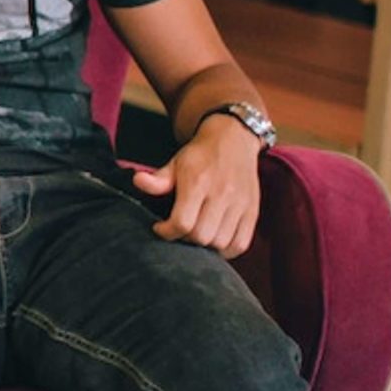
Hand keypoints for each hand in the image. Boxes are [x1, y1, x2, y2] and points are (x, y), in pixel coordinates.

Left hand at [128, 114, 262, 257]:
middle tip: (179, 231)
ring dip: (205, 245)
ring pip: (220, 243)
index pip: (182, 222)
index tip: (160, 227)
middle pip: (201, 236)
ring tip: (196, 234)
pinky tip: (214, 240)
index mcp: (198, 182)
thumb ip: (158, 179)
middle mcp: (222, 194)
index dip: (167, 232)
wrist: (233, 140)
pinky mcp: (252, 211)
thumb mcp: (175, 163)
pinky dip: (226, 250)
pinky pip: (240, 244)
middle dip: (184, 239)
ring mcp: (240, 204)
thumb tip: (138, 181)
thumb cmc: (200, 156)